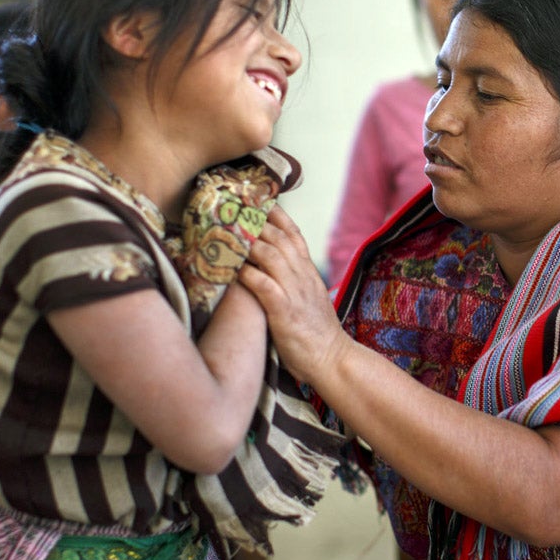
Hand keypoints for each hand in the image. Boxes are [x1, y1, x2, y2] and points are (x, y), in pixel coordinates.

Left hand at [240, 206, 347, 383]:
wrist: (331, 358)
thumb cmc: (315, 333)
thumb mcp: (308, 298)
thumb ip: (293, 280)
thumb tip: (270, 269)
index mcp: (308, 272)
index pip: (293, 234)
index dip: (275, 216)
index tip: (257, 201)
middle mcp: (302, 277)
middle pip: (279, 238)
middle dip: (255, 223)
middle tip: (231, 211)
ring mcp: (295, 293)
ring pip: (271, 255)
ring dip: (248, 243)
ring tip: (228, 235)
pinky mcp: (285, 312)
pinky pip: (264, 285)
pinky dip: (248, 274)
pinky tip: (233, 269)